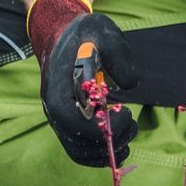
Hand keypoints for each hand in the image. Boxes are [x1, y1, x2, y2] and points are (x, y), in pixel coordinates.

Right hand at [29, 0, 139, 166]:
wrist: (65, 36)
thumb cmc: (85, 34)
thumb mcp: (102, 32)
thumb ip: (118, 54)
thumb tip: (128, 86)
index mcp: (57, 90)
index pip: (76, 124)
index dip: (105, 128)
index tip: (127, 113)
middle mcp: (52, 109)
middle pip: (78, 143)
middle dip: (111, 142)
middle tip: (133, 125)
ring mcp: (58, 118)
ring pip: (79, 152)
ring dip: (106, 153)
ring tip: (129, 137)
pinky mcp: (67, 123)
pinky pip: (79, 150)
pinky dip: (98, 154)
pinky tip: (118, 144)